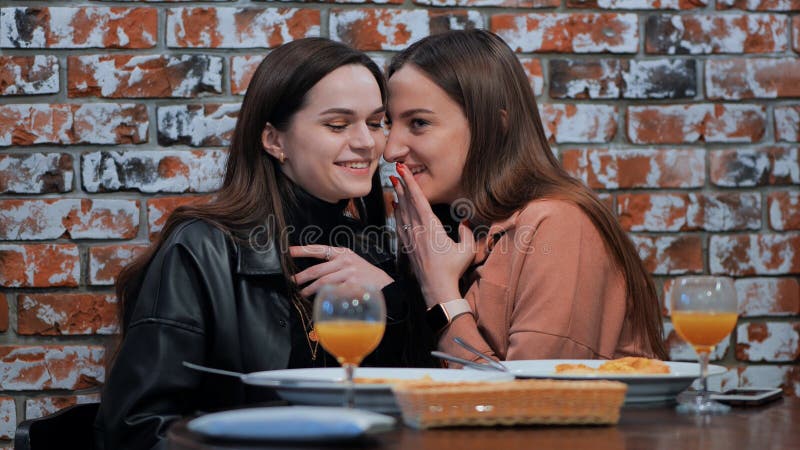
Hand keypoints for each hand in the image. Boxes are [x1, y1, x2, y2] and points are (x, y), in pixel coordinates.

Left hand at [289, 245, 393, 296]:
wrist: (384, 284)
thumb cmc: (364, 274)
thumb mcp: (351, 262)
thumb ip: (334, 263)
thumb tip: (312, 272)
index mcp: (343, 253)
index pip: (319, 249)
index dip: (303, 250)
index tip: (289, 251)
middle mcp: (345, 261)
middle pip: (317, 269)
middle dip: (302, 276)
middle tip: (293, 281)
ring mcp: (349, 274)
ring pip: (323, 282)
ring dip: (310, 289)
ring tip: (303, 293)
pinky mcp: (352, 286)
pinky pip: (333, 292)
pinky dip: (324, 296)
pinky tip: (320, 299)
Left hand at [391, 163, 475, 307]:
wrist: (437, 289)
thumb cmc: (453, 269)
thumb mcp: (467, 250)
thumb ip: (467, 233)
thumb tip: (466, 221)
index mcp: (431, 227)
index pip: (419, 200)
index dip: (410, 184)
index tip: (403, 171)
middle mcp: (418, 230)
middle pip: (407, 203)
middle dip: (402, 185)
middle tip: (396, 170)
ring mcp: (411, 238)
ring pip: (402, 212)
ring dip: (398, 197)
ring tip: (394, 183)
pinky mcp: (407, 247)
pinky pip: (400, 225)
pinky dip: (397, 213)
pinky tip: (395, 207)